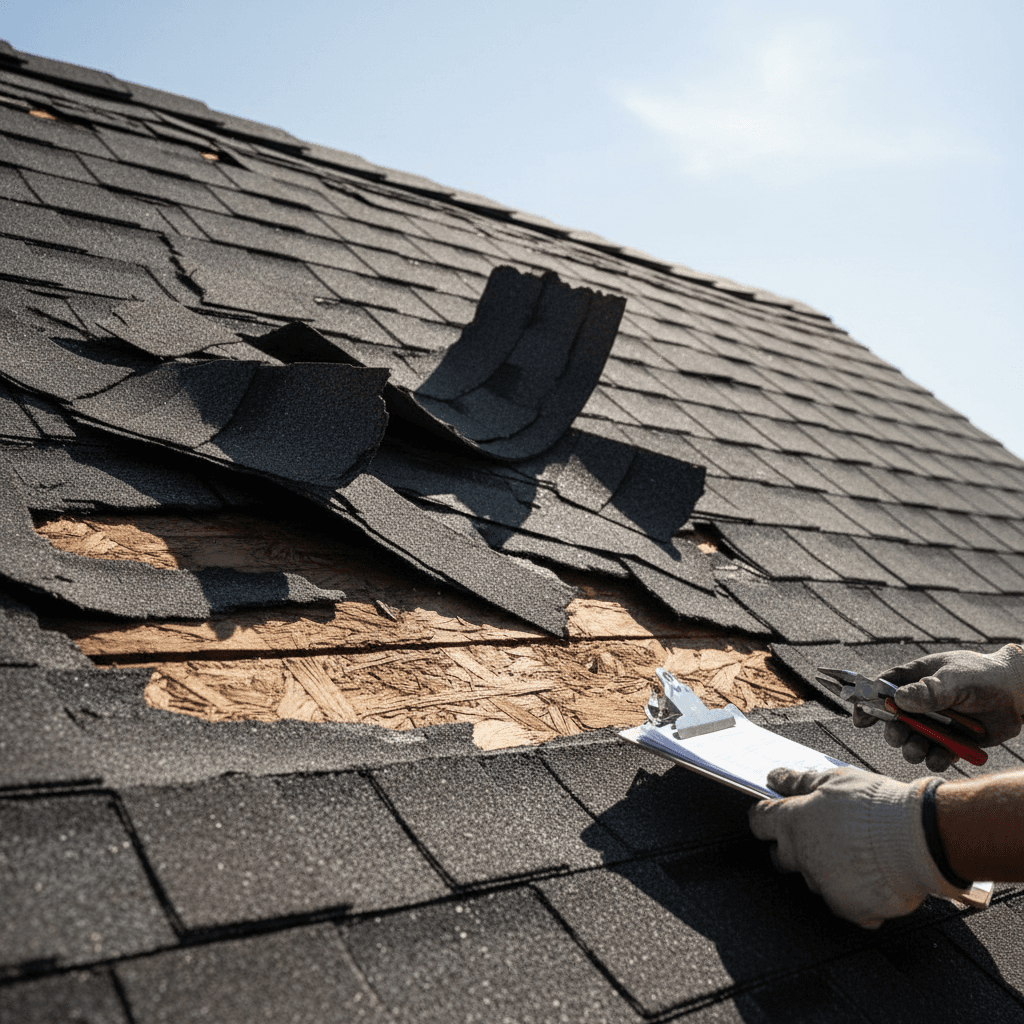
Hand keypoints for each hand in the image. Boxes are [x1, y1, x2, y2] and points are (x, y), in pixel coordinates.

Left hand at [748, 767, 964, 928]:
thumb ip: (799, 781)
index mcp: (794, 823)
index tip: (771, 815)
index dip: (764, 817)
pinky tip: (871, 878)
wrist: (917, 838)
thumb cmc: (876, 805)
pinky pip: (844, 904)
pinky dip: (854, 894)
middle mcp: (803, 856)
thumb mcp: (834, 780)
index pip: (760, 822)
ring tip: (855, 854)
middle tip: (817, 837)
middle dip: (791, 848)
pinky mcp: (849, 908)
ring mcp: (825, 885)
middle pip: (781, 856)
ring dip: (826, 869)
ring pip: (814, 879)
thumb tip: (774, 778)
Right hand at [853, 644, 1023, 771]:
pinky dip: (934, 759)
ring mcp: (936, 723)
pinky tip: (940, 757)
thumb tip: (897, 699)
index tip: (860, 719)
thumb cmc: (986, 676)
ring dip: (911, 748)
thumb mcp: (957, 678)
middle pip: (894, 719)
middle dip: (893, 731)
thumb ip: (929, 690)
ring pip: (913, 740)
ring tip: (919, 751)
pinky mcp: (952, 742)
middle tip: (898, 737)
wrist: (1019, 695)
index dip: (868, 702)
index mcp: (916, 678)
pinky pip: (935, 755)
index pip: (883, 688)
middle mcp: (922, 702)